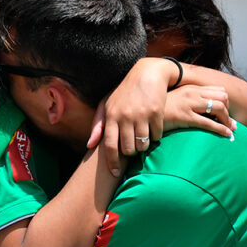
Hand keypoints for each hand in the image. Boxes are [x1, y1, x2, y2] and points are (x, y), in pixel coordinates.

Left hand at [86, 59, 171, 174]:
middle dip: (131, 152)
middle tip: (132, 148)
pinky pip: (156, 136)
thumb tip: (90, 145)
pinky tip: (152, 128)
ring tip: (142, 139)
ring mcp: (141, 114)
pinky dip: (155, 136)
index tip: (115, 173)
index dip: (112, 162)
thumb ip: (98, 124)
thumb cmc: (124, 91)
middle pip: (128, 149)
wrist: (147, 73)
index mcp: (111, 115)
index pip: (109, 145)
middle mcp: (125, 115)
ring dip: (143, 146)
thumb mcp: (107, 104)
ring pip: (143, 145)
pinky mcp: (156, 113)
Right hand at [163, 85, 235, 136]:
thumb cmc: (160, 109)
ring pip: (218, 108)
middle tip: (231, 123)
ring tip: (230, 130)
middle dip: (228, 111)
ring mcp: (188, 104)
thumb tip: (202, 109)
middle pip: (221, 98)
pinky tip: (226, 134)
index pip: (218, 90)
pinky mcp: (185, 116)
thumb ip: (189, 100)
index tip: (226, 114)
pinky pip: (208, 123)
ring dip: (227, 120)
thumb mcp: (177, 100)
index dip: (226, 102)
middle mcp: (192, 93)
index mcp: (191, 88)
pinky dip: (221, 129)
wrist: (144, 113)